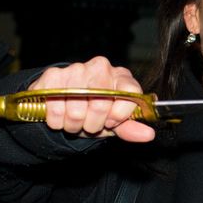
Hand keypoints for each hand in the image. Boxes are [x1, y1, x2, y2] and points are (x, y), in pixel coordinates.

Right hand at [24, 57, 154, 141]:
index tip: (111, 123)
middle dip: (93, 124)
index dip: (119, 115)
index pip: (130, 93)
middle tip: (89, 125)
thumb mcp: (113, 122)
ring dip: (73, 125)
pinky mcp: (53, 75)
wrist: (63, 104)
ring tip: (74, 121)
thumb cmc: (93, 112)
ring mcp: (76, 69)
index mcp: (121, 77)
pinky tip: (60, 115)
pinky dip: (57, 121)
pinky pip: (55, 109)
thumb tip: (148, 135)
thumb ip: (129, 128)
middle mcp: (100, 67)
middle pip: (100, 103)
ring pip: (76, 110)